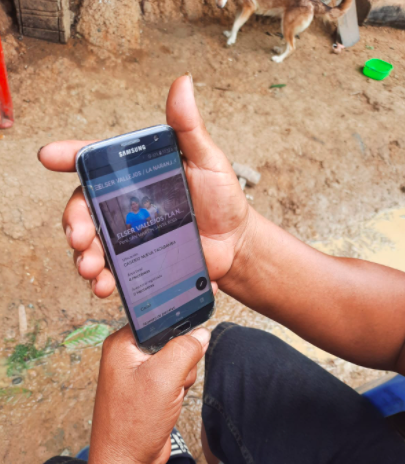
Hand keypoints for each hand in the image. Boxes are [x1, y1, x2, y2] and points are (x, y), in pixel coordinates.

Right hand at [38, 74, 250, 297]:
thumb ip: (189, 128)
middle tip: (80, 236)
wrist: (236, 245)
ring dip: (83, 256)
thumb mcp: (207, 160)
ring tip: (91, 268)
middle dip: (74, 222)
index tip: (50, 157)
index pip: (96, 163)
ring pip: (92, 243)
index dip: (70, 156)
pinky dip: (104, 280)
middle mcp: (125, 205)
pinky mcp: (138, 264)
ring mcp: (129, 236)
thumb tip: (182, 83)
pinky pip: (112, 271)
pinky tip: (105, 286)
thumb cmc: (223, 199)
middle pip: (84, 208)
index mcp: (136, 177)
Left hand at [90, 324, 209, 463]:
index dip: (177, 326)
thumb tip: (201, 333)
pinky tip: (170, 401)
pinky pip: (174, 376)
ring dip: (181, 376)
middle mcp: (127, 355)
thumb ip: (185, 349)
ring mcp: (138, 373)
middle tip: (172, 377)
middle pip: (170, 339)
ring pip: (176, 358)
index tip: (190, 335)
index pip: (157, 319)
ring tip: (169, 393)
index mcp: (121, 343)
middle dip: (180, 359)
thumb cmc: (133, 423)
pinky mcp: (148, 388)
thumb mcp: (164, 377)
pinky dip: (178, 387)